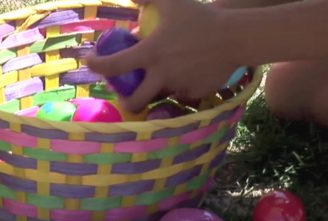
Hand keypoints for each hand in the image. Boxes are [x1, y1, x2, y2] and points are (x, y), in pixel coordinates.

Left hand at [86, 0, 239, 111]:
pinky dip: (179, 89)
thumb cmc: (201, 17)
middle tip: (127, 97)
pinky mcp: (195, 94)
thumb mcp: (172, 1)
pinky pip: (182, 96)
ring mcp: (178, 87)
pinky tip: (185, 78)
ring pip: (160, 98)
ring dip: (155, 93)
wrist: (235, 36)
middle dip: (128, 103)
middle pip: (135, 101)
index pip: (113, 65)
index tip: (92, 62)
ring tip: (158, 84)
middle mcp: (161, 75)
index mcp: (150, 53)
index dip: (96, 65)